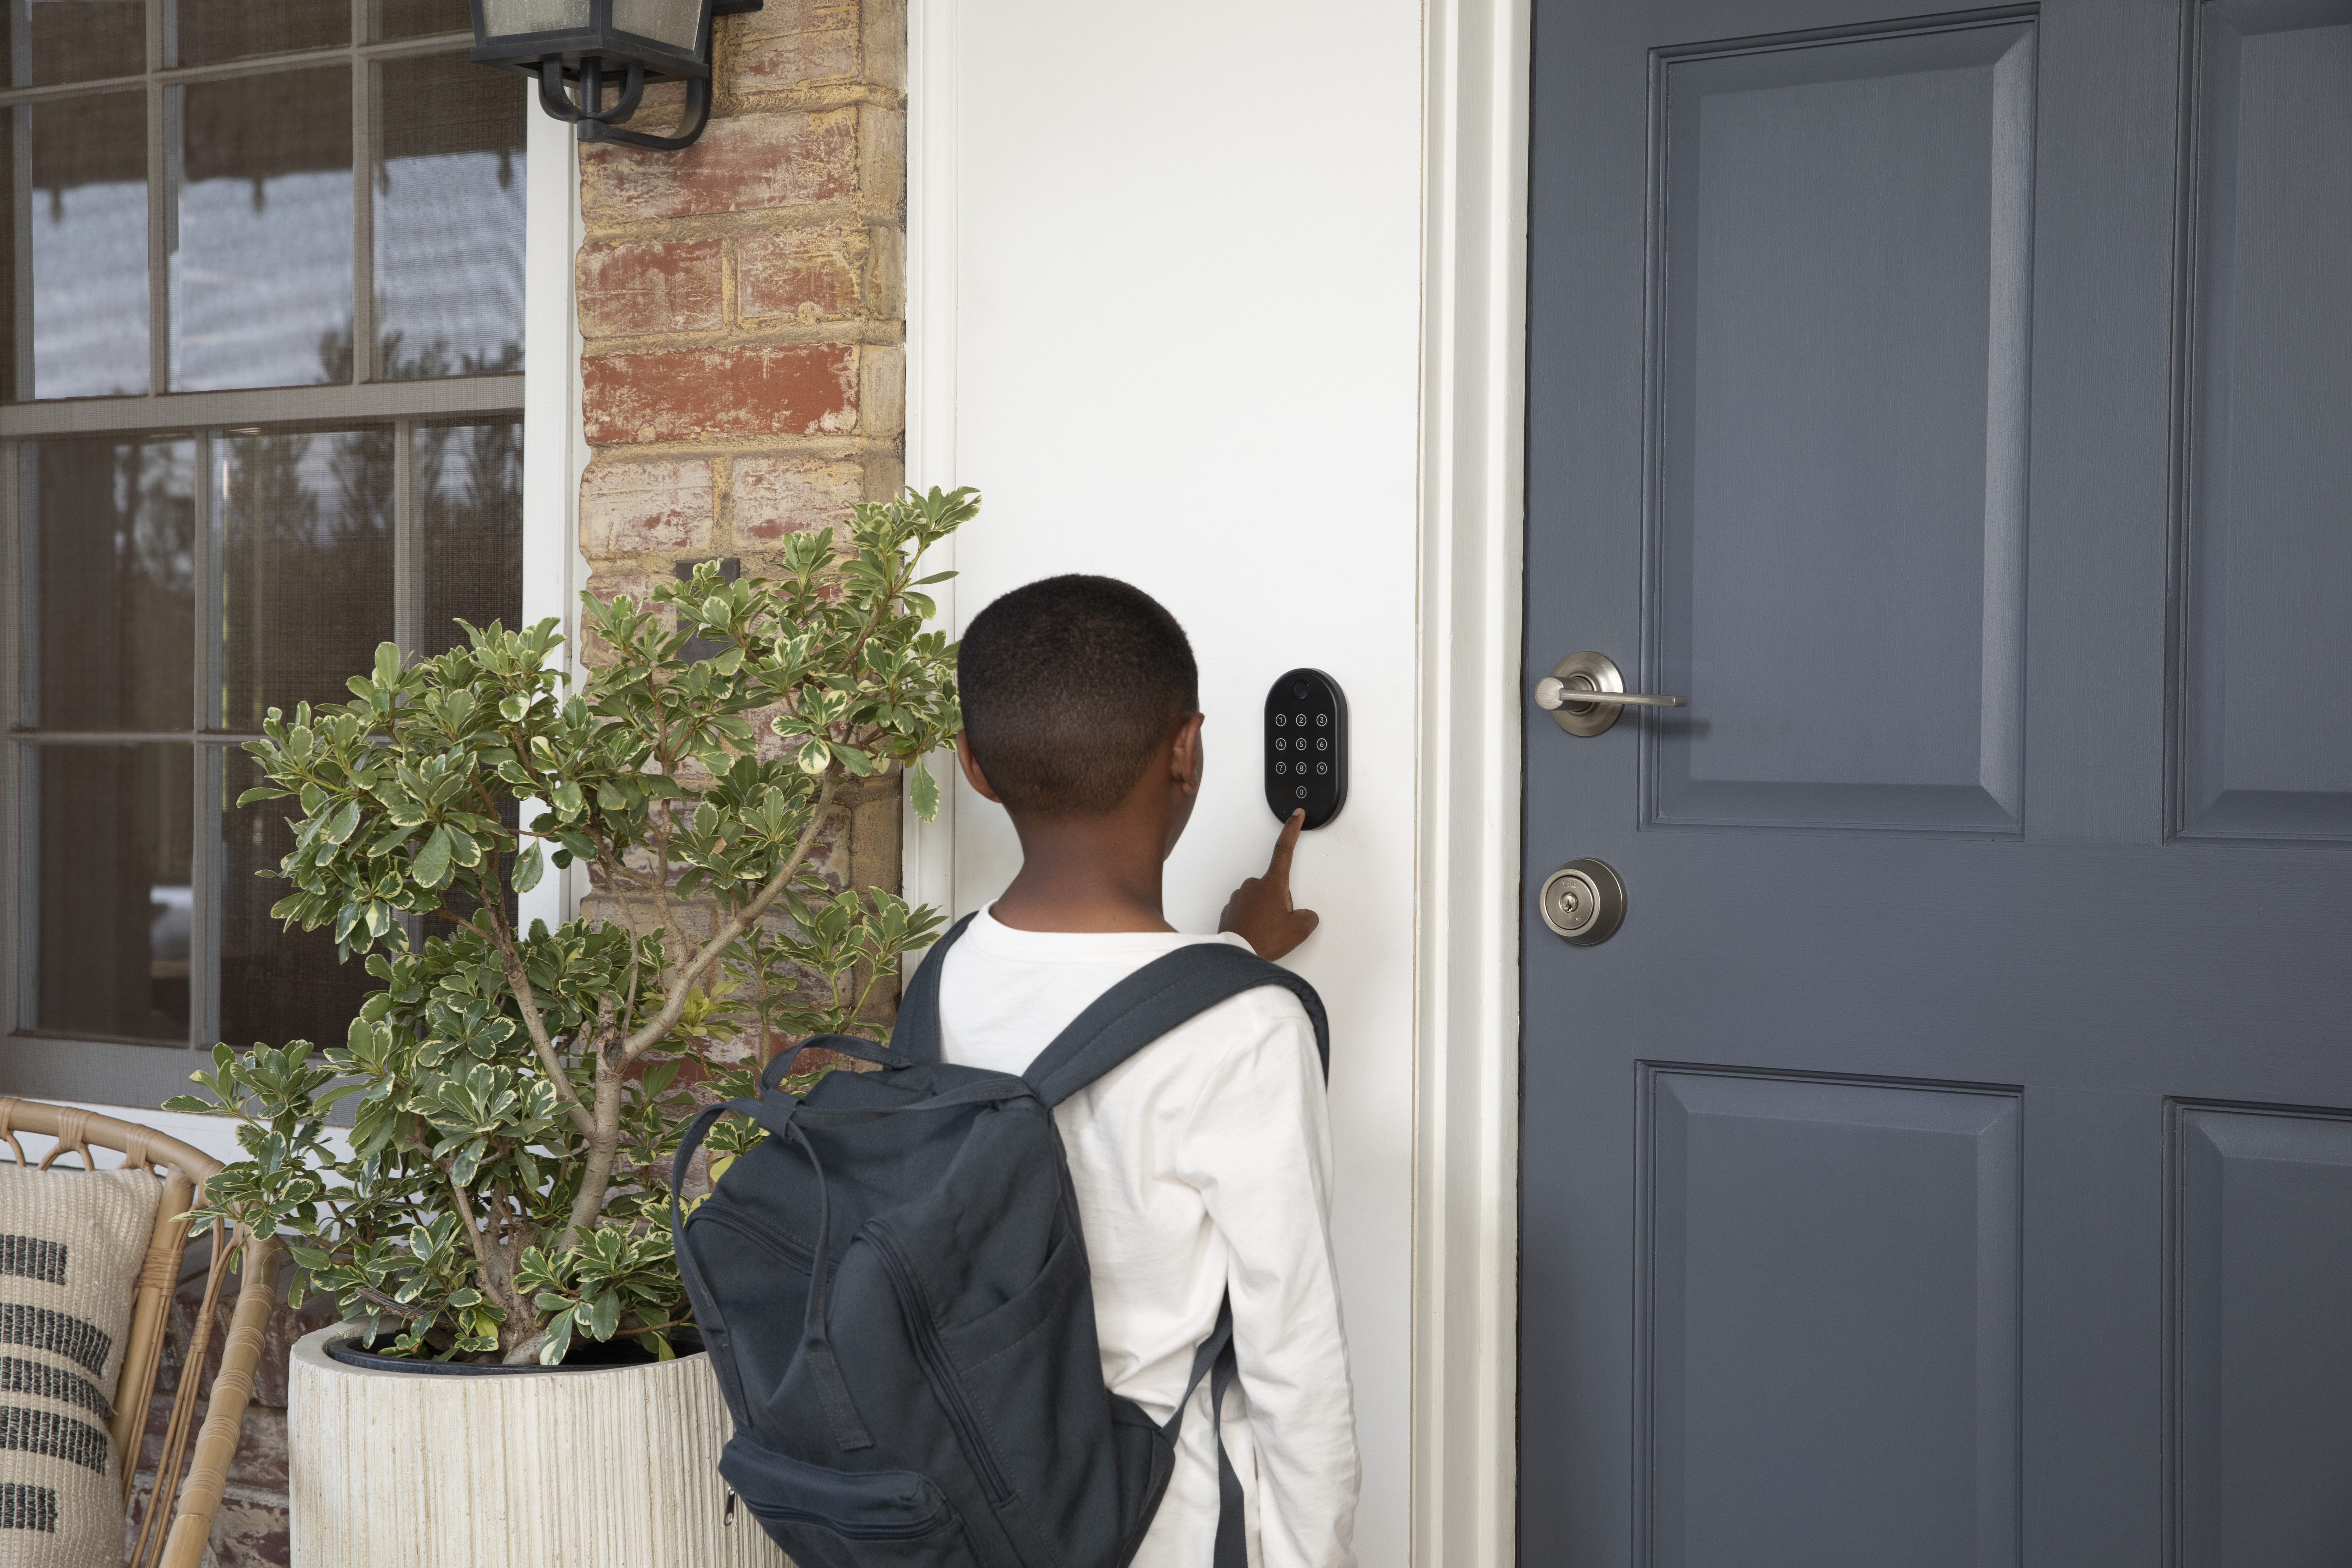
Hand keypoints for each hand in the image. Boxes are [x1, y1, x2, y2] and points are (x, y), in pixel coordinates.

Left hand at [1218, 810, 1320, 959]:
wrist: (1235, 955)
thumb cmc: (1262, 940)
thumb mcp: (1298, 930)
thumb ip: (1308, 917)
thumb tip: (1304, 916)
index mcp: (1272, 884)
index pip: (1284, 849)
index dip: (1292, 829)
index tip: (1295, 815)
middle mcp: (1253, 885)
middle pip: (1275, 886)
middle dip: (1280, 902)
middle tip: (1279, 923)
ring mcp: (1239, 896)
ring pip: (1261, 899)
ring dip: (1266, 911)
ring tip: (1266, 931)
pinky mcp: (1230, 908)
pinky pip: (1248, 910)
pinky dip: (1253, 919)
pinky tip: (1255, 932)